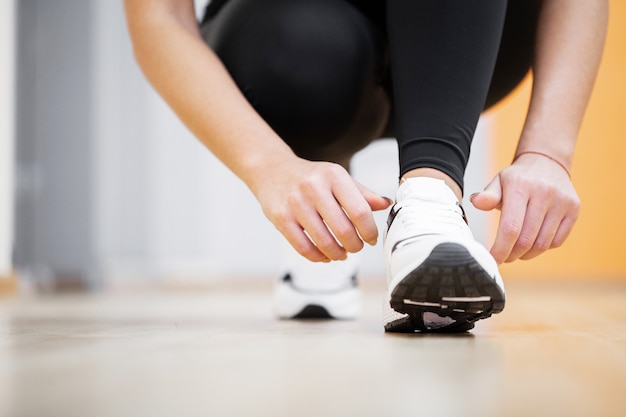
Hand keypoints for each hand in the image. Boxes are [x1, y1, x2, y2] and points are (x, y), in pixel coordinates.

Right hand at [254, 157, 390, 261]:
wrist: (272, 170)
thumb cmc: (310, 177)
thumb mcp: (337, 177)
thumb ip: (362, 193)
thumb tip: (386, 204)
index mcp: (334, 175)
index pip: (360, 211)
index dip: (369, 231)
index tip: (372, 239)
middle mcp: (314, 187)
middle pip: (343, 229)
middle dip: (355, 245)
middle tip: (356, 247)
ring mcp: (295, 203)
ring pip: (324, 241)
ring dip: (337, 254)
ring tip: (342, 253)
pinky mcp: (280, 217)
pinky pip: (303, 247)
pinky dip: (318, 257)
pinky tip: (324, 256)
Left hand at [470, 153, 579, 262]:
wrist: (548, 162)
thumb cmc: (518, 178)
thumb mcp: (499, 182)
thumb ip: (488, 196)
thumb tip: (476, 202)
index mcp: (520, 187)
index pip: (511, 228)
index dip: (501, 249)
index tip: (493, 259)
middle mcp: (544, 193)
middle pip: (526, 239)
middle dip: (512, 254)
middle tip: (504, 258)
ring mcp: (562, 202)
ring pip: (542, 244)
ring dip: (527, 254)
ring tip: (517, 252)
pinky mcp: (574, 209)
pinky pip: (557, 241)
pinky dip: (543, 248)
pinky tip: (533, 243)